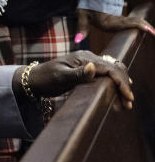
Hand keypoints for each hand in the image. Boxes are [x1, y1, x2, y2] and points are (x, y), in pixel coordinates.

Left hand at [13, 50, 133, 110]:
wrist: (33, 79)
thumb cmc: (44, 78)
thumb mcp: (59, 77)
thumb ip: (77, 73)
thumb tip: (94, 67)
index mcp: (84, 58)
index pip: (110, 68)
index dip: (120, 82)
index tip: (127, 97)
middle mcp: (88, 59)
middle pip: (114, 69)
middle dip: (123, 86)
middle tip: (128, 103)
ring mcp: (88, 64)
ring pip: (112, 73)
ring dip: (120, 86)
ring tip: (125, 103)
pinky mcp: (86, 71)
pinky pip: (105, 76)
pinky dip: (113, 85)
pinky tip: (118, 94)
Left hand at [74, 8, 154, 44]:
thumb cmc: (87, 5)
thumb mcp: (82, 15)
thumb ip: (82, 27)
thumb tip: (77, 40)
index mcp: (108, 21)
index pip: (126, 23)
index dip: (138, 25)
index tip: (149, 29)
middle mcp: (115, 20)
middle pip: (133, 23)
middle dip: (145, 27)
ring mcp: (118, 18)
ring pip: (133, 22)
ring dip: (143, 26)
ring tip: (153, 32)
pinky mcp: (118, 18)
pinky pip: (130, 22)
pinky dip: (138, 25)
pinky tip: (145, 29)